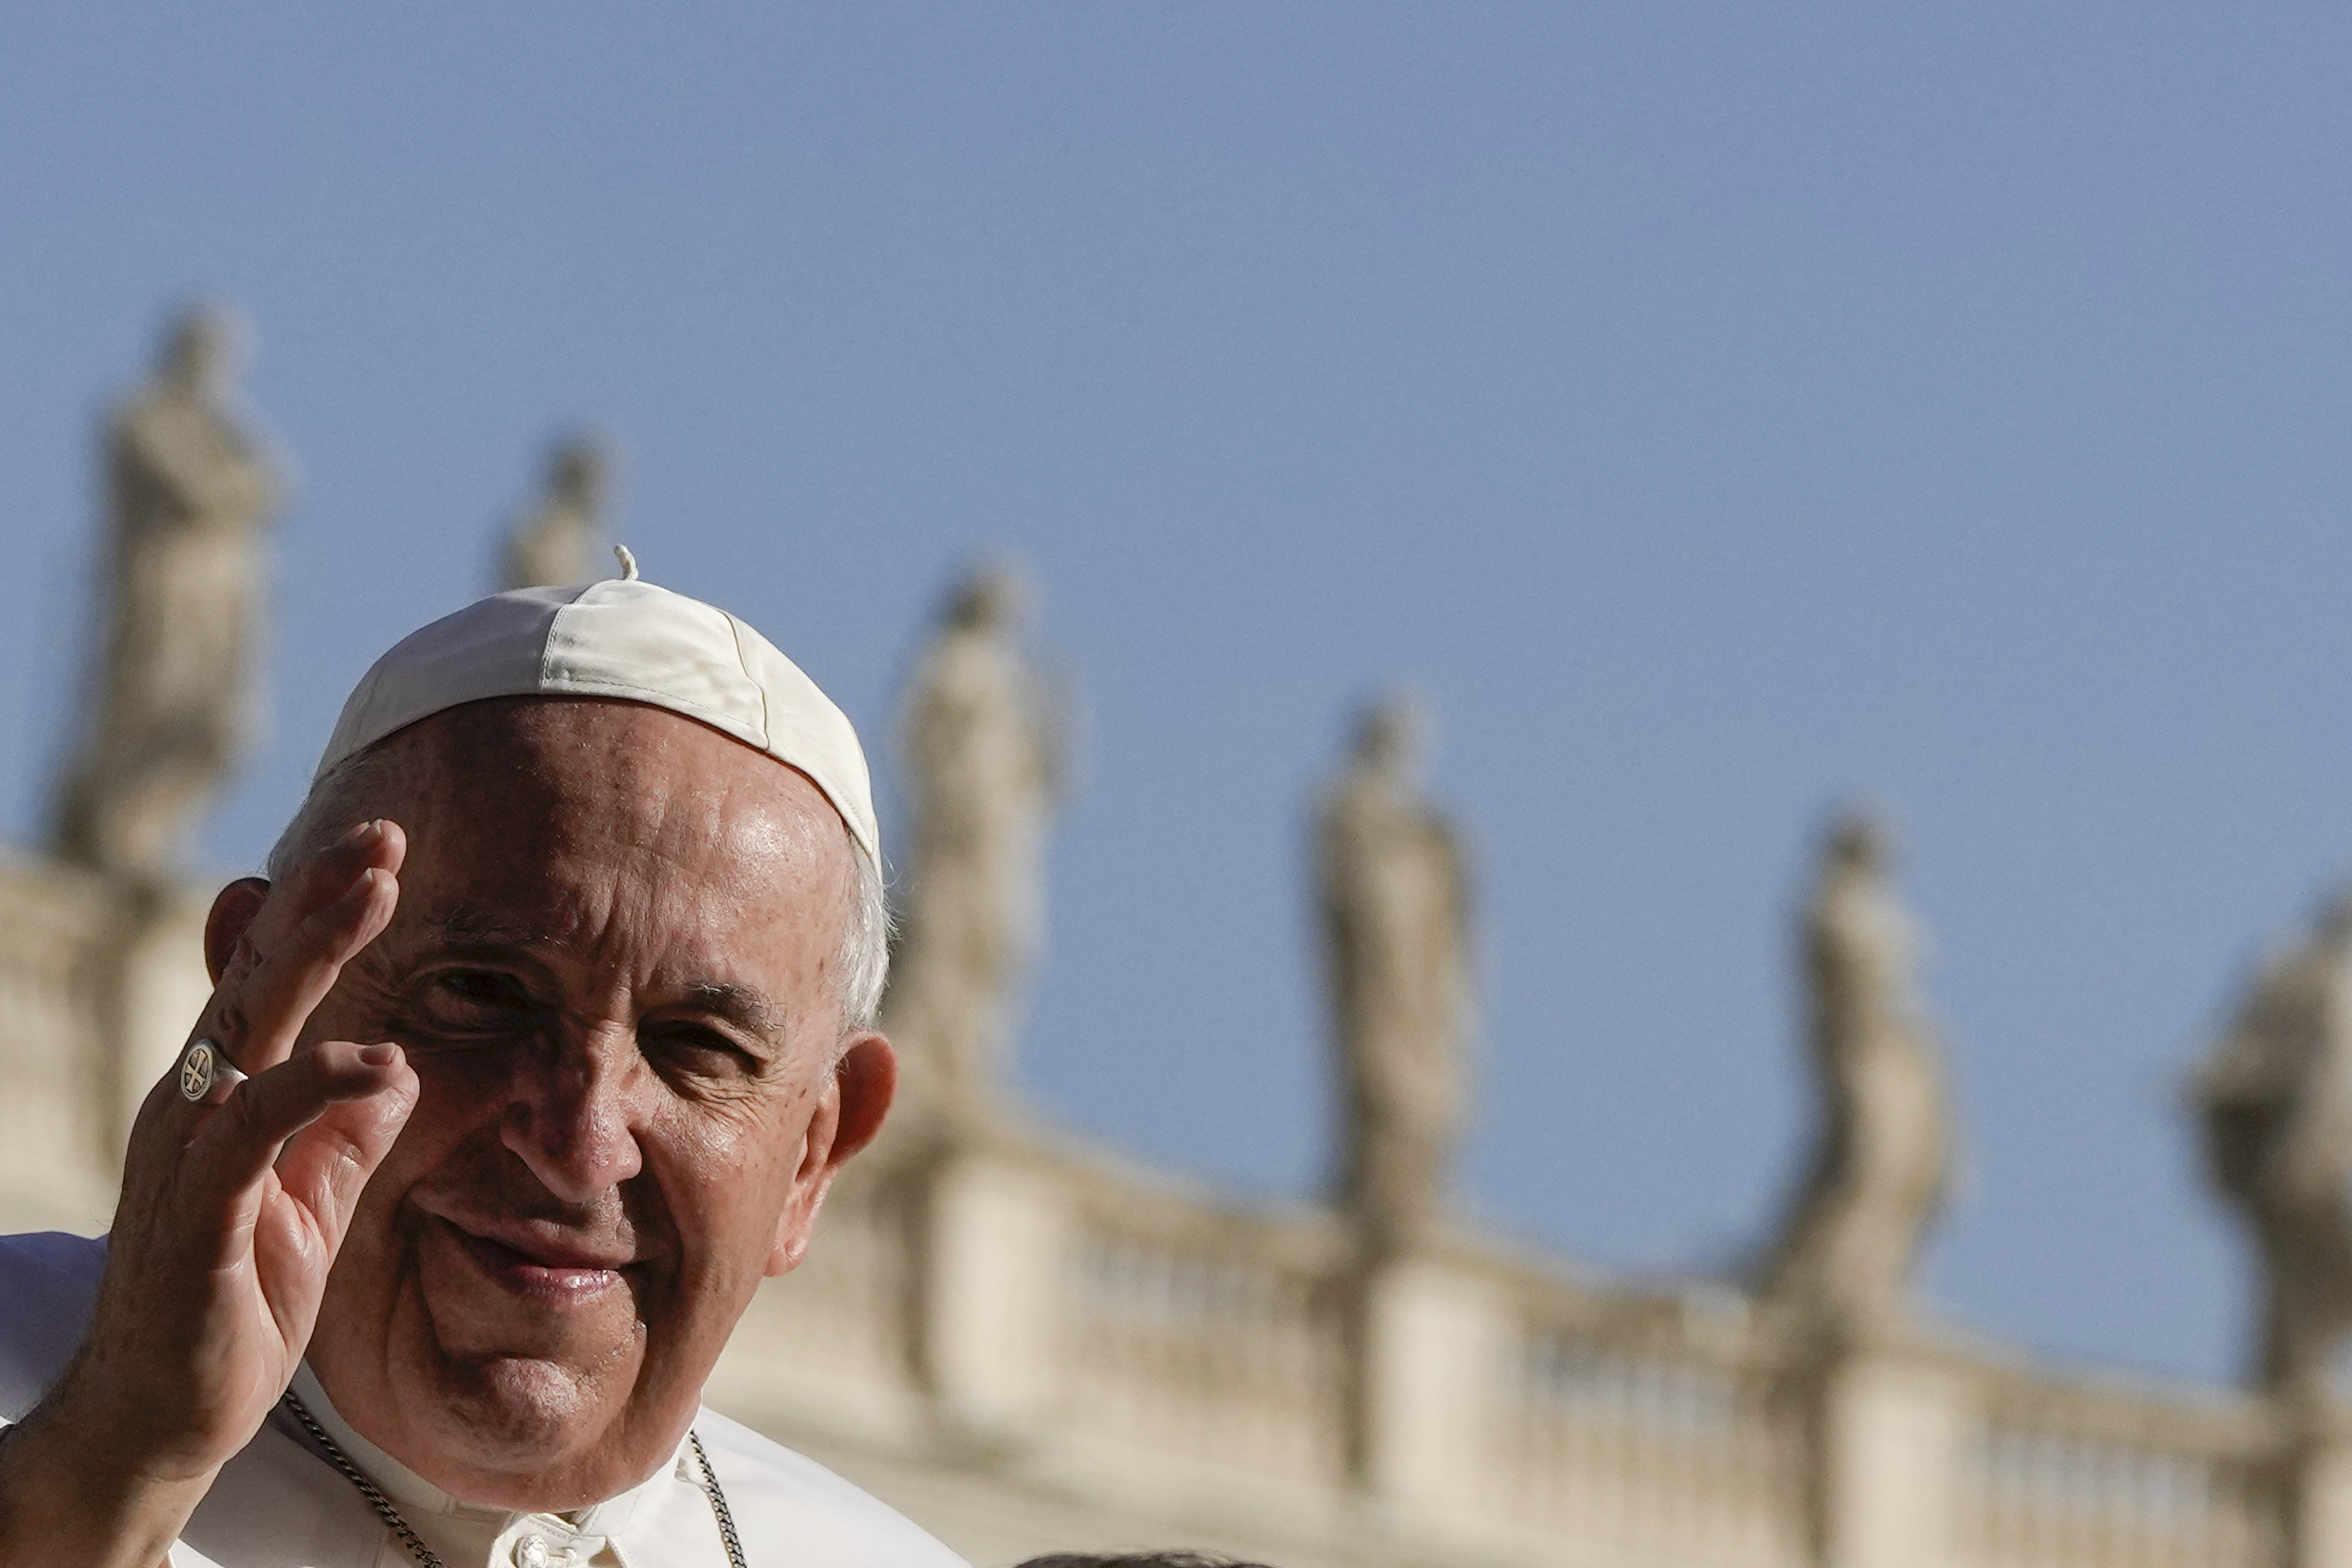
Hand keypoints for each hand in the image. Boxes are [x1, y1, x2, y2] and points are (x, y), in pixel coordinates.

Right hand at [0, 820, 418, 1566]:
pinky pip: (255, 1127)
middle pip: (256, 977)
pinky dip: (316, 1084)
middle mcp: (194, 1106)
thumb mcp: (316, 1199)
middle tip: (384, 834)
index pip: (270, 983)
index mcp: (224, 1096)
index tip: (382, 851)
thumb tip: (396, 1062)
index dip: (317, 912)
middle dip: (319, 897)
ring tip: (380, 891)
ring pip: (247, 1025)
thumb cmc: (239, 1301)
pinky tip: (380, 1060)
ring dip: (313, 951)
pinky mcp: (196, 1212)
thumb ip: (348, 1130)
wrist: (164, 1416)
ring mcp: (186, 1153)